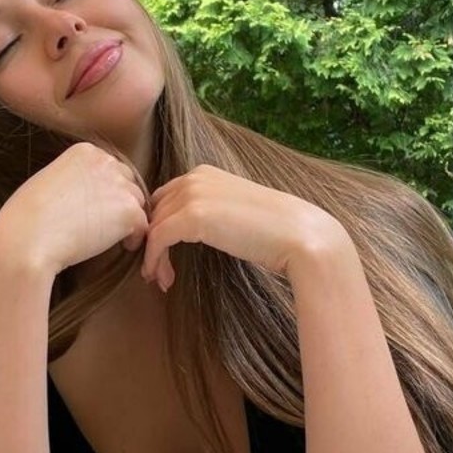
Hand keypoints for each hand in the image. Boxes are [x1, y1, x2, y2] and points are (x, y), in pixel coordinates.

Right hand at [0, 142, 148, 276]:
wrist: (26, 239)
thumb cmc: (26, 218)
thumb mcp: (48, 182)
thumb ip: (75, 181)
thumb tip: (88, 198)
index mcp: (85, 151)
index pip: (110, 169)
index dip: (106, 191)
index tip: (97, 210)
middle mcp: (105, 162)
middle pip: (128, 183)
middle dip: (120, 204)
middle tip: (108, 227)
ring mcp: (119, 185)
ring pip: (137, 204)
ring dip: (127, 221)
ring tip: (111, 239)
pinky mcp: (128, 211)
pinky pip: (143, 226)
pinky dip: (135, 239)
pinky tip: (122, 248)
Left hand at [141, 165, 346, 290]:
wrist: (298, 235)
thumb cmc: (273, 230)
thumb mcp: (233, 211)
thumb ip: (209, 212)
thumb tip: (187, 231)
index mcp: (204, 173)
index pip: (165, 197)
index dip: (160, 225)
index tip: (163, 252)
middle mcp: (194, 177)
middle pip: (156, 212)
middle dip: (154, 242)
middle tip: (158, 272)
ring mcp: (192, 194)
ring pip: (154, 227)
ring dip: (154, 256)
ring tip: (162, 280)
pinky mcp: (191, 216)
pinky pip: (158, 239)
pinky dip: (154, 260)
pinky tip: (162, 279)